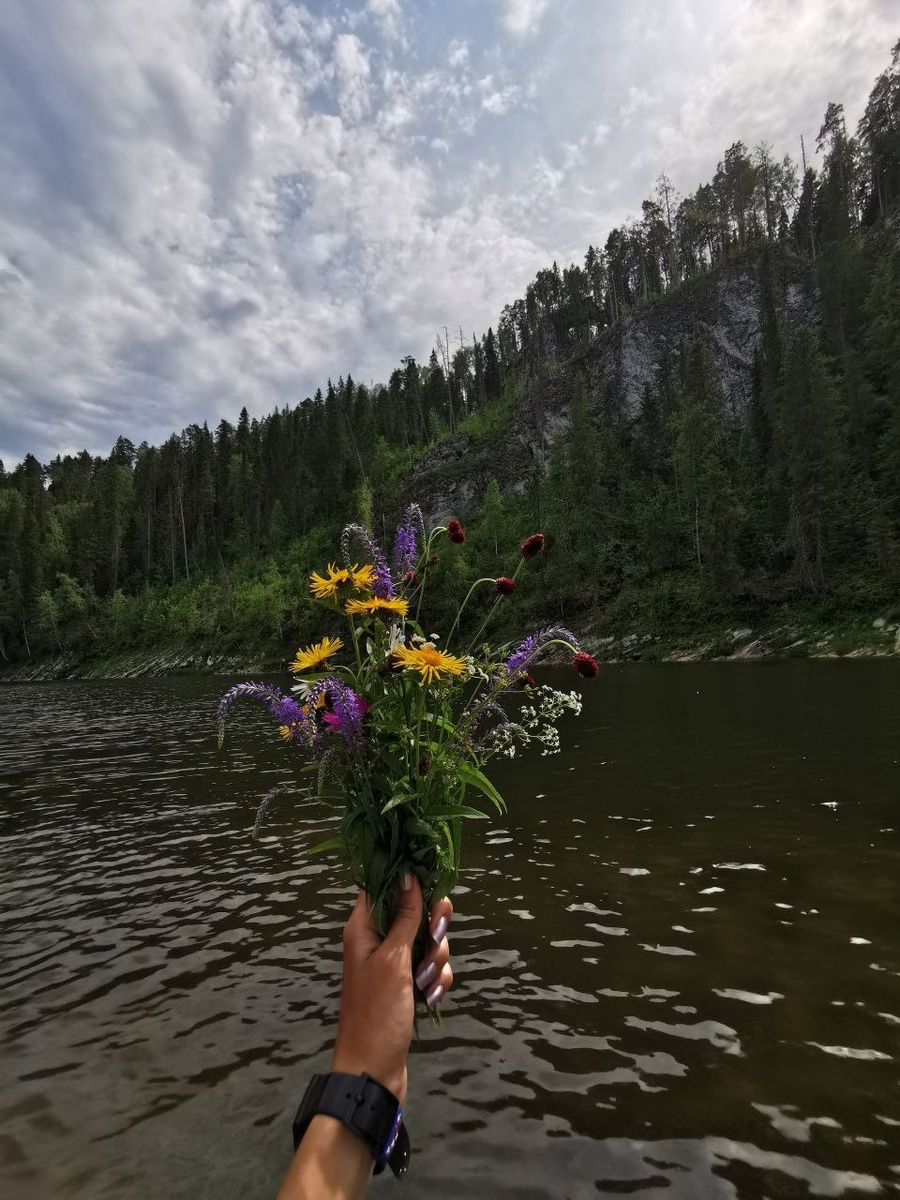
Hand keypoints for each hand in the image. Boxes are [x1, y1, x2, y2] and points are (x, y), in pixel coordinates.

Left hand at [330, 876, 452, 1104]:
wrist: (373, 1073)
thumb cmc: (377, 1013)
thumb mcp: (393, 960)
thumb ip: (405, 917)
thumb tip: (408, 872)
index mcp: (364, 927)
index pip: (386, 884)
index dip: (411, 881)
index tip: (432, 890)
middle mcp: (377, 940)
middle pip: (415, 911)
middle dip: (433, 927)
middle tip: (436, 939)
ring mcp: (393, 964)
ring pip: (428, 941)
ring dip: (436, 959)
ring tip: (427, 983)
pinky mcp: (407, 985)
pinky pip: (430, 968)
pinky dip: (436, 980)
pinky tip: (432, 998)